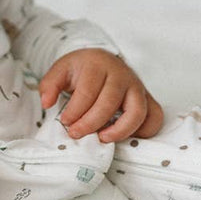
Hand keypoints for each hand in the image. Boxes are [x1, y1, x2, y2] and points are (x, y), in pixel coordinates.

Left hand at [39, 49, 164, 141]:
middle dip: (91, 122)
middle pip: (110, 102)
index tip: (65, 122)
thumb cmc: (81, 70)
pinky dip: (143, 131)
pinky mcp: (149, 99)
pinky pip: (154, 117)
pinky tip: (123, 136)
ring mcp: (138, 87)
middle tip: (76, 133)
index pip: (88, 91)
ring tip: (102, 138)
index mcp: (98, 64)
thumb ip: (49, 85)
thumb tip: (46, 103)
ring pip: (137, 111)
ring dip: (120, 130)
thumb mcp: (61, 70)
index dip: (75, 110)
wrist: (103, 61)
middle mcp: (122, 75)